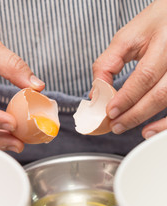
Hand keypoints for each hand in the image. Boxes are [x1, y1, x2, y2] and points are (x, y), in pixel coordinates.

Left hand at [93, 0, 166, 138]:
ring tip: (124, 126)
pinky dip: (165, 123)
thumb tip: (95, 93)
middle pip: (160, 93)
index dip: (127, 97)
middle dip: (134, 113)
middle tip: (114, 124)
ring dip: (147, 119)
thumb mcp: (125, 38)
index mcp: (164, 42)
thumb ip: (107, 64)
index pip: (145, 75)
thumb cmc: (152, 26)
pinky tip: (150, 130)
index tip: (109, 111)